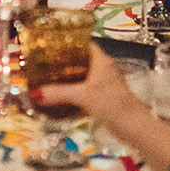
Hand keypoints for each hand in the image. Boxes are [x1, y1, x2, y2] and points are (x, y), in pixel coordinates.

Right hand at [27, 49, 149, 134]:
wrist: (133, 126)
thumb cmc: (113, 103)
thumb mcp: (82, 96)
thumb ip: (59, 93)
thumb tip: (35, 94)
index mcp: (101, 61)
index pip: (82, 44)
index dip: (67, 44)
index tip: (50, 47)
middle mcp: (103, 71)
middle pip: (79, 63)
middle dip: (62, 66)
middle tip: (44, 67)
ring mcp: (104, 87)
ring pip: (81, 81)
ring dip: (66, 83)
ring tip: (47, 83)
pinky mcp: (103, 102)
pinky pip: (83, 96)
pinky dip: (72, 99)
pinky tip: (59, 104)